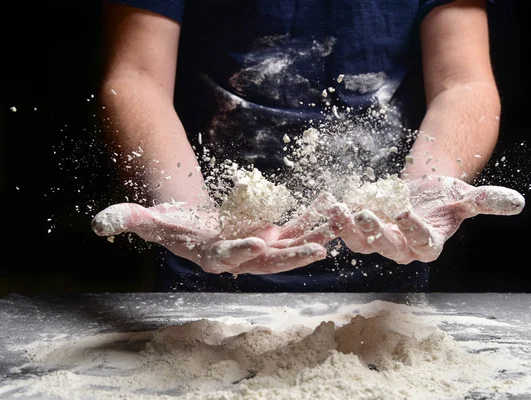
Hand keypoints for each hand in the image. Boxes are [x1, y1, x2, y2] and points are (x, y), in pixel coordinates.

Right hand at [91, 199, 332, 274]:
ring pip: (289, 245)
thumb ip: (128, 220)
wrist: (194, 225)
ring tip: (336, 227)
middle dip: (292, 256)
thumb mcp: (149, 218)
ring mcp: (260, 247)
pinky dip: (311, 219)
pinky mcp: (272, 235)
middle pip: (268, 260)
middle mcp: (240, 258)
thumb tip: (100, 224)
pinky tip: (329, 206)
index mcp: (213, 255)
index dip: (241, 252)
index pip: (228, 257)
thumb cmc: (171, 222)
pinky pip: (295, 227)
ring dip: (312, 237)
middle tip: (318, 249)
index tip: (259, 244)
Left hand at [322, 175, 524, 262]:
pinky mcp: (361, 232)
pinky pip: (346, 230)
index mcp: (429, 245)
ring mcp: (379, 242)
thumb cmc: (444, 198)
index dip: (413, 231)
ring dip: (347, 228)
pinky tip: (329, 203)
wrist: (420, 193)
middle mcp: (402, 249)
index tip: (404, 212)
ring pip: (361, 243)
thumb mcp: (464, 197)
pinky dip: (337, 219)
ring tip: (337, 209)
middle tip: (362, 214)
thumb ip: (486, 202)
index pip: (422, 244)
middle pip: (387, 247)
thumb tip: (518, 202)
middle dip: (374, 232)